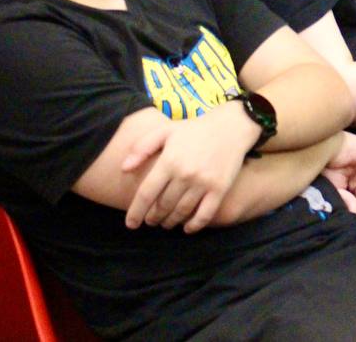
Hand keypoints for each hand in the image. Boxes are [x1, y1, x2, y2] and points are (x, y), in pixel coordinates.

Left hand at [121, 102, 257, 232]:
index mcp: (169, 161)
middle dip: (153, 218)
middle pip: (163, 206)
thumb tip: (124, 168)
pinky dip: (194, 226)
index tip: (131, 224)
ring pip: (181, 212)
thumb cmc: (194, 129)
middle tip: (150, 221)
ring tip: (165, 223)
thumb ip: (142, 147)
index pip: (146, 194)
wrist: (231, 127)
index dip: (136, 212)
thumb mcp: (166, 131)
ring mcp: (203, 183)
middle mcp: (185, 174)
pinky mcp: (219, 189)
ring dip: (170, 222)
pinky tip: (187, 228)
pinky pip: (204, 215)